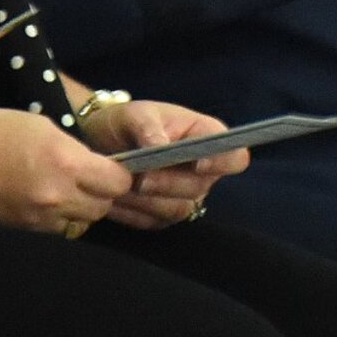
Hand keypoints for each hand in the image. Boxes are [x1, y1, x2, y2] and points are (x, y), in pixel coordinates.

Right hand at [0, 107, 132, 234]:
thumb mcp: (42, 125)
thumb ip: (73, 150)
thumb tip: (92, 166)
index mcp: (66, 162)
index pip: (116, 182)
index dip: (120, 174)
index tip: (113, 166)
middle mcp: (59, 195)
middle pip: (103, 205)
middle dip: (103, 191)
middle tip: (91, 176)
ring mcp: (42, 217)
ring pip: (84, 221)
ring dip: (83, 206)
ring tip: (68, 187)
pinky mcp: (26, 229)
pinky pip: (60, 228)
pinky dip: (61, 216)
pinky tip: (47, 197)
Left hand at [77, 99, 249, 230]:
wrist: (102, 140)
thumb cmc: (128, 121)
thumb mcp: (135, 115)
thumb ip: (149, 128)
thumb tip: (160, 147)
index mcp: (206, 138)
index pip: (234, 156)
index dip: (221, 163)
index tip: (197, 162)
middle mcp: (203, 172)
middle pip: (199, 187)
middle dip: (169, 183)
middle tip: (140, 178)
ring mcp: (184, 196)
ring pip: (177, 209)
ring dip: (147, 200)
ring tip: (120, 186)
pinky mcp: (163, 216)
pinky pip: (153, 220)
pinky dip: (133, 212)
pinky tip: (113, 200)